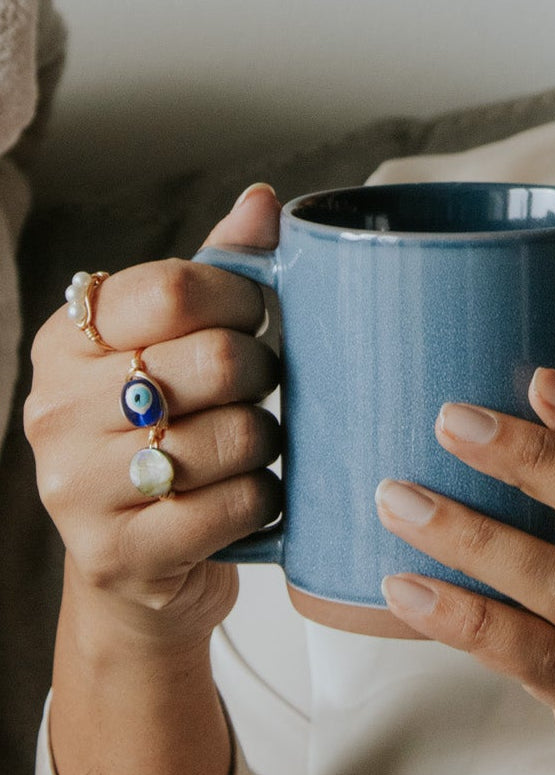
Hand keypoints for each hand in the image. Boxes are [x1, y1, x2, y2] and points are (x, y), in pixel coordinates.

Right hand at [25, 183, 281, 649]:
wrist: (136, 563)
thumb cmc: (164, 438)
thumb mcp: (173, 350)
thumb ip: (214, 274)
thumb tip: (264, 201)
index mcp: (69, 342)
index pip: (177, 289)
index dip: (243, 301)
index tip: (255, 320)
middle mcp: (58, 410)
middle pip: (218, 361)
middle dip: (265, 376)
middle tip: (260, 391)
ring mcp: (78, 488)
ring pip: (236, 436)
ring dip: (268, 442)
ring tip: (251, 448)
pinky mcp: (119, 553)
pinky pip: (237, 506)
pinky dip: (266, 499)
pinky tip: (250, 496)